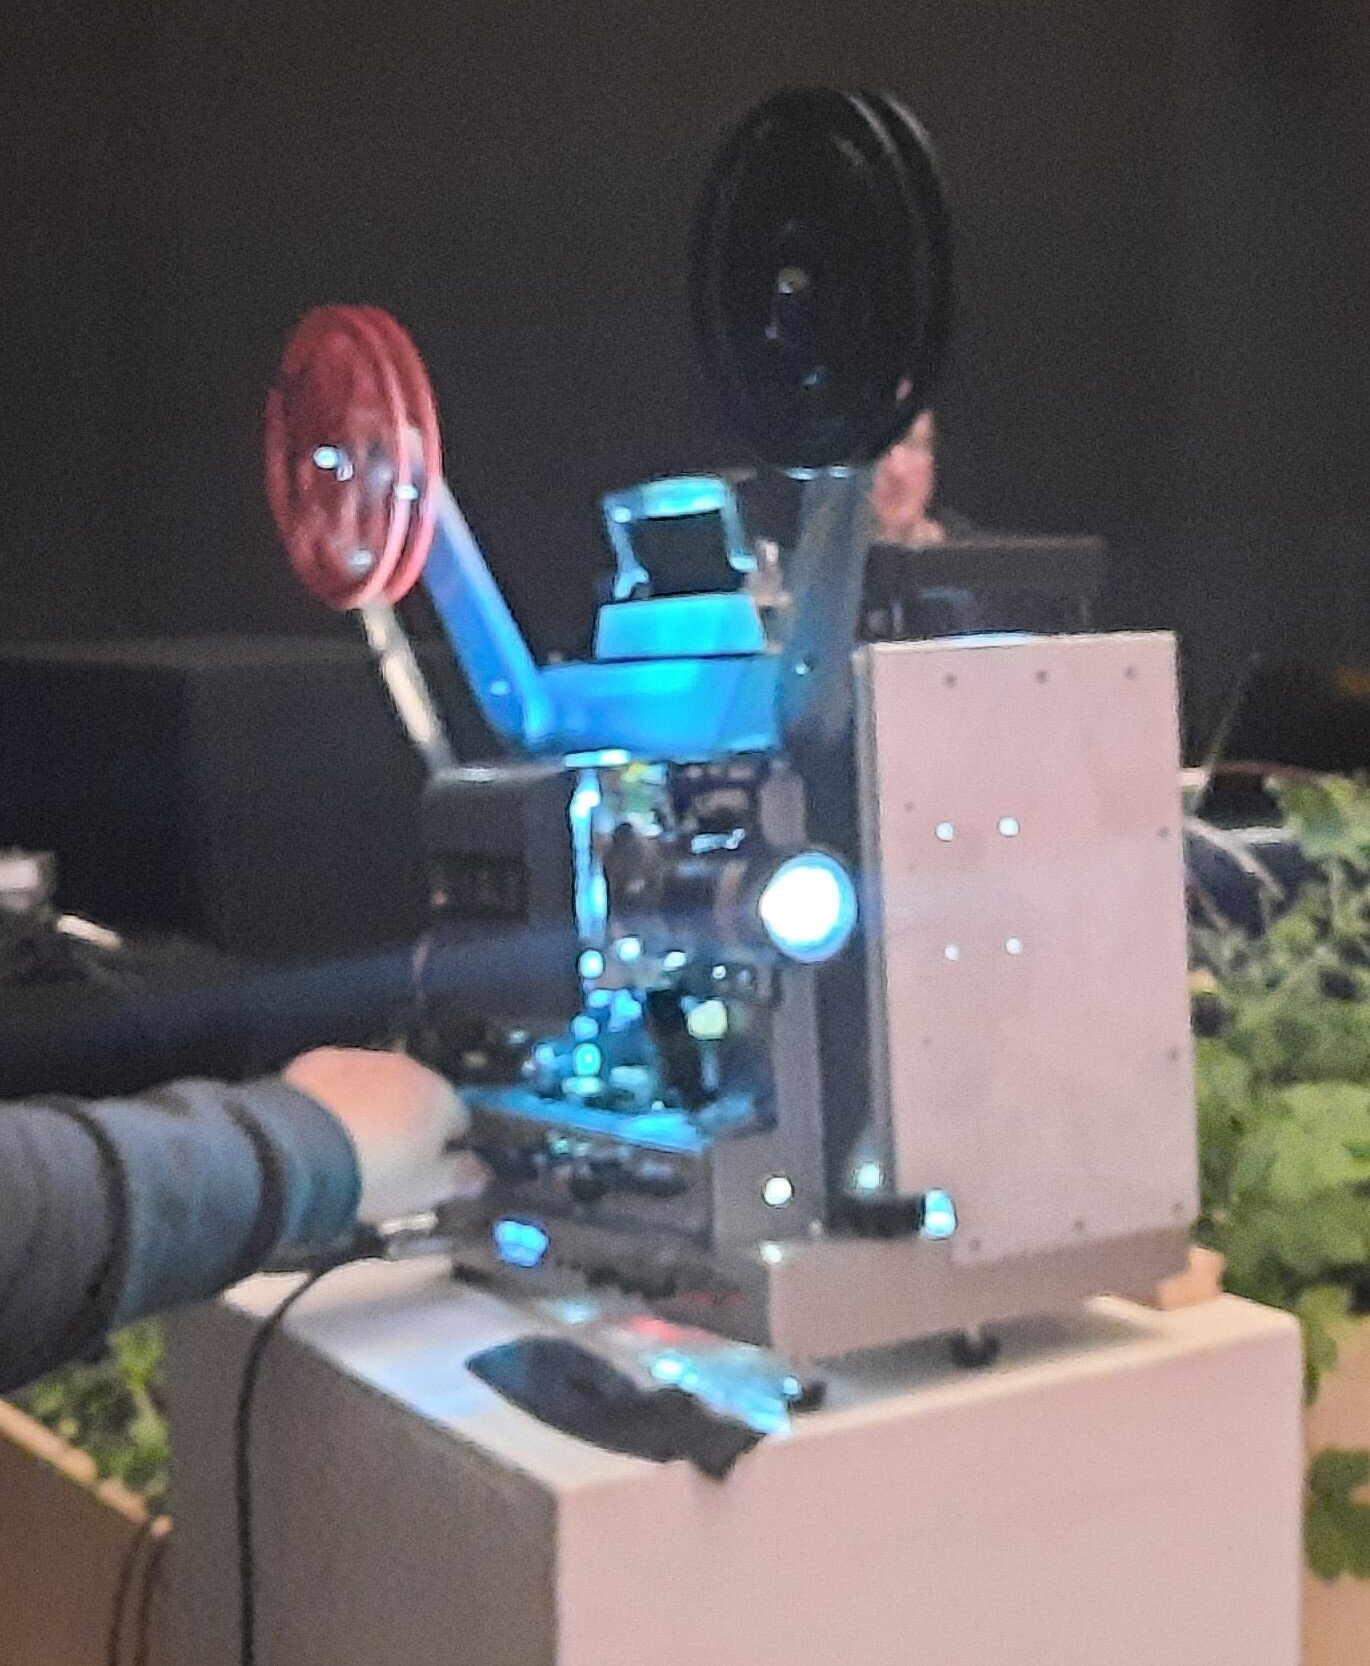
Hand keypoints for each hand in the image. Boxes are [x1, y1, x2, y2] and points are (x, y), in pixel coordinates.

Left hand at [283, 1047, 469, 1222]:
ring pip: (375, 1084)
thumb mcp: (426, 1190)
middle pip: (415, 1096)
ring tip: (351, 1147)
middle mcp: (404, 1069)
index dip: (444, 1146)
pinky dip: (334, 1098)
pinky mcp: (320, 1062)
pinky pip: (336, 1080)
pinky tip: (323, 1128)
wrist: (303, 1156)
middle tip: (387, 1161)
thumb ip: (459, 1177)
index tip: (429, 1166)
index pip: (457, 1118)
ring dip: (370, 1106)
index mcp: (439, 1097)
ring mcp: (361, 1061)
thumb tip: (477, 1175)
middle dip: (406, 1122)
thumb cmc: (372, 1172)